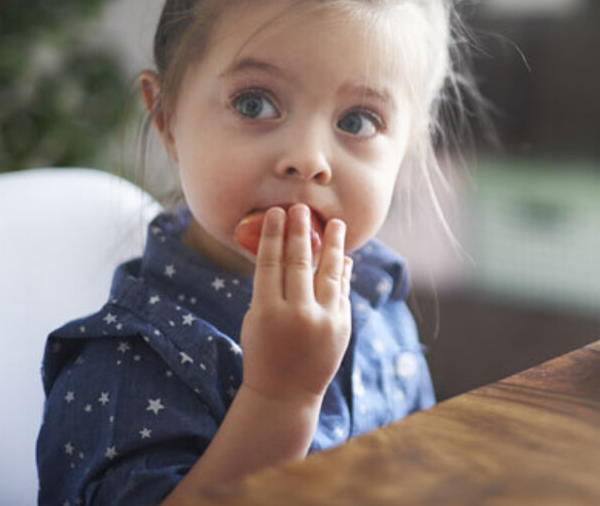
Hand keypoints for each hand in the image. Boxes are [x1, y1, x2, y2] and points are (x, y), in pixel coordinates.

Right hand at [239, 205, 352, 401]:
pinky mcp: (342, 327)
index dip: (274, 235)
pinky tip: (343, 257)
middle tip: (302, 208)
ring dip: (333, 245)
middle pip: (299, 263)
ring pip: (330, 273)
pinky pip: (342, 291)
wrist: (286, 392)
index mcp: (266, 312)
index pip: (270, 263)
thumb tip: (288, 252)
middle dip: (301, 232)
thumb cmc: (264, 351)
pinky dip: (343, 273)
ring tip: (336, 223)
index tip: (277, 213)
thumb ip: (270, 288)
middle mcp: (297, 315)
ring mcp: (323, 321)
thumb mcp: (256, 319)